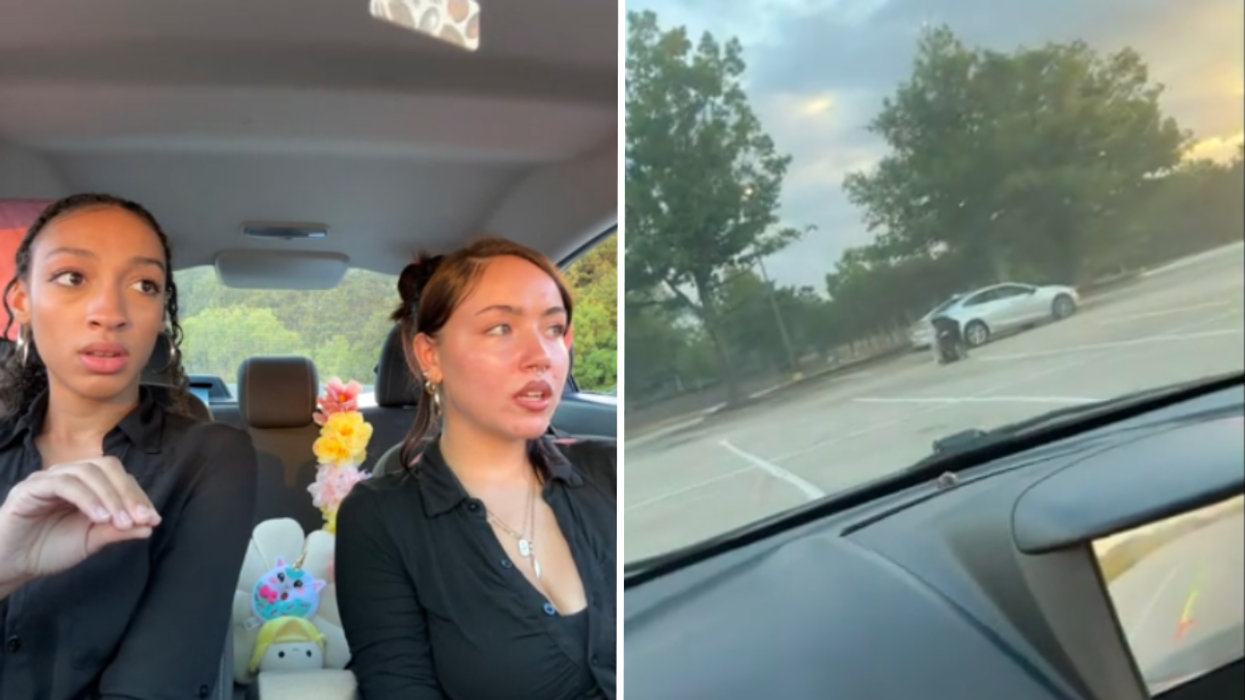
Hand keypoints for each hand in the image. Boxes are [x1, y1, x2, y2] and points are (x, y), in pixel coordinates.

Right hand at [0, 456, 161, 587]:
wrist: (12, 565)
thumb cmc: (49, 549)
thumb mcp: (91, 541)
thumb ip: (118, 531)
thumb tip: (150, 526)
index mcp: (87, 484)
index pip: (120, 478)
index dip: (138, 496)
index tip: (153, 519)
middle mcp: (70, 475)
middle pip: (107, 467)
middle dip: (128, 492)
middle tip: (141, 518)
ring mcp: (50, 478)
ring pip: (88, 472)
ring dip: (110, 496)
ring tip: (121, 521)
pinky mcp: (32, 487)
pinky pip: (64, 484)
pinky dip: (86, 498)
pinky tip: (98, 517)